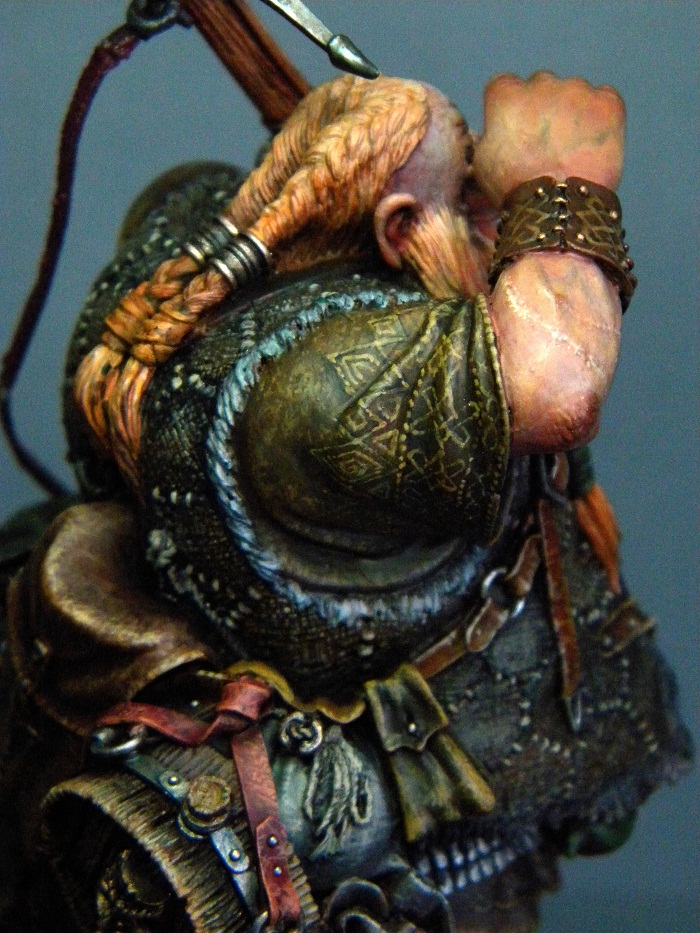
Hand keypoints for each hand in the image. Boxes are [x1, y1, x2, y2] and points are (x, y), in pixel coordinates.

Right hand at [473, 71, 625, 206]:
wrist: (557, 204)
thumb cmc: (513, 188)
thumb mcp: (482, 163)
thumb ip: (488, 135)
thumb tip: (494, 131)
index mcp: (505, 94)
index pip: (504, 87)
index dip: (510, 110)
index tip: (515, 129)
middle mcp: (541, 82)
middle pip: (541, 86)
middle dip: (541, 108)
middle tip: (545, 142)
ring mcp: (577, 90)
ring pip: (573, 94)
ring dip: (571, 113)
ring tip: (571, 149)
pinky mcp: (607, 102)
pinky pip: (605, 100)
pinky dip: (600, 117)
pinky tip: (592, 142)